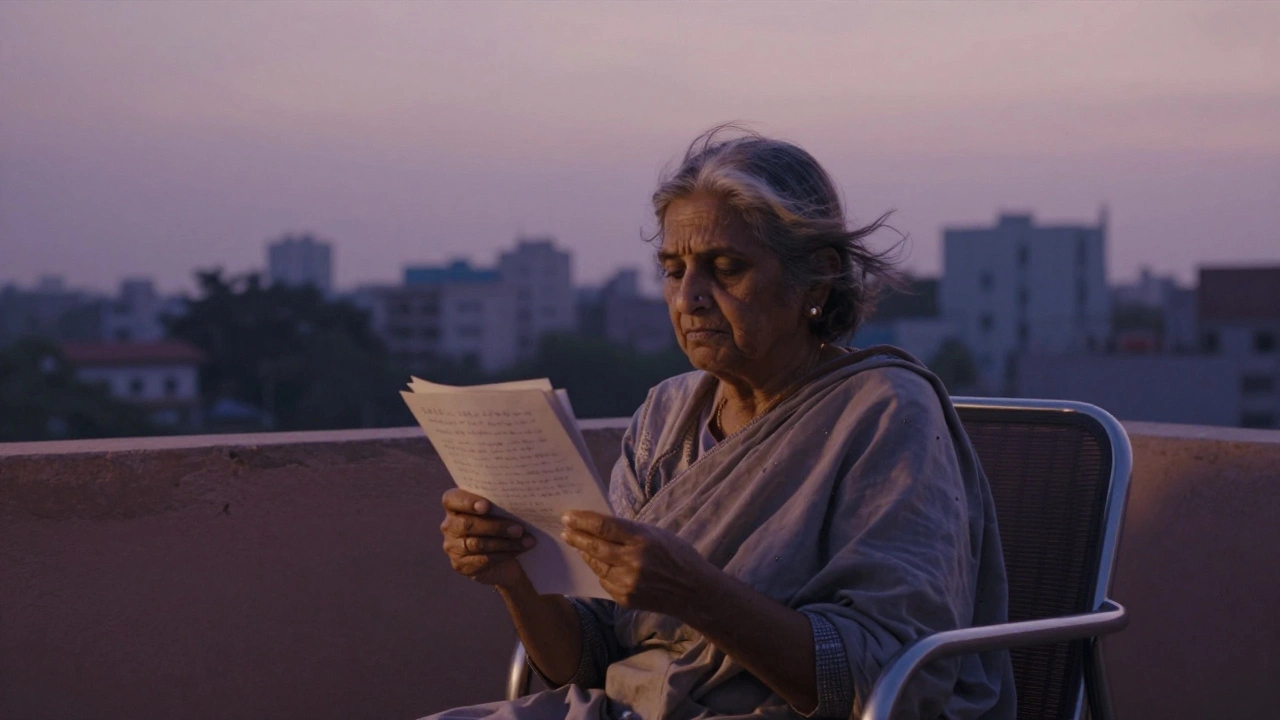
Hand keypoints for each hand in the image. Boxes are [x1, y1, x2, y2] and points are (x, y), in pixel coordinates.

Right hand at [440, 488, 535, 588]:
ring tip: (526, 540)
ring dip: (505, 543)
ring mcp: (452, 547)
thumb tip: (519, 502)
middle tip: (518, 529)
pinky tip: (518, 551)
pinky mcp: (460, 565)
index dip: (467, 502)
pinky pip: (482, 560)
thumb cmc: (501, 525)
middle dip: (496, 527)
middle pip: (467, 524)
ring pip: (477, 544)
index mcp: (454, 506)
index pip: (452, 499)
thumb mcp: (499, 512)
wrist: (503, 558)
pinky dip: (503, 555)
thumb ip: (500, 505)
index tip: (486, 506)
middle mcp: (449, 525)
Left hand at [561, 511, 711, 615]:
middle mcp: (633, 562)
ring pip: (596, 565)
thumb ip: (630, 532)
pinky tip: (598, 564)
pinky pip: (605, 581)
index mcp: (642, 540)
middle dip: (576, 537)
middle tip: (565, 530)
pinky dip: (600, 571)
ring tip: (578, 545)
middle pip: (595, 546)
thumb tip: (600, 526)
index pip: (604, 526)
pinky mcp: (625, 599)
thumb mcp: (657, 534)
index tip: (567, 516)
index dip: (582, 520)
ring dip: (585, 554)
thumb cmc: (678, 556)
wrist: (694, 592)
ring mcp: (628, 583)